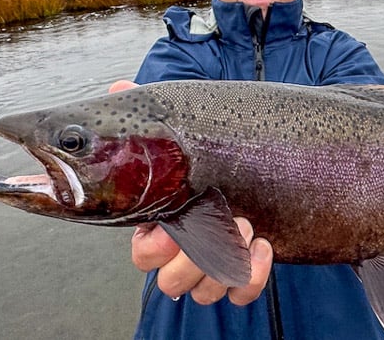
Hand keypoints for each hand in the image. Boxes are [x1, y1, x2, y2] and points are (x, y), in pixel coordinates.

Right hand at [110, 80, 274, 304]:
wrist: (265, 165)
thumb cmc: (212, 154)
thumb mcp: (182, 133)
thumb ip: (151, 117)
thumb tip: (119, 88)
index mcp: (162, 224)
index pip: (143, 254)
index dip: (154, 248)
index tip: (170, 226)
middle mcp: (185, 251)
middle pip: (172, 281)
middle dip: (196, 257)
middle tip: (225, 218)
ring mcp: (215, 265)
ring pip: (205, 292)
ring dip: (226, 263)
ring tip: (248, 225)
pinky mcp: (245, 272)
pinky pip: (241, 294)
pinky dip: (253, 277)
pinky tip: (265, 246)